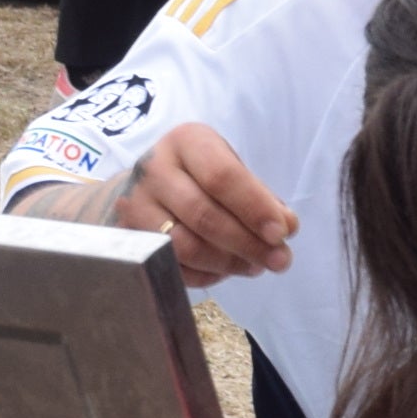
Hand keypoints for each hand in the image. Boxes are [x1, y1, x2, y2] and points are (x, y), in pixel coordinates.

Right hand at [128, 124, 298, 281]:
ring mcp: (135, 206)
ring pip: (185, 247)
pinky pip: (172, 267)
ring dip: (228, 263)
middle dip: (247, 243)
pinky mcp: (129, 239)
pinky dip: (206, 275)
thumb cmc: (196, 174)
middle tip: (278, 260)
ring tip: (255, 266)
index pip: (222, 177)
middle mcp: (154, 169)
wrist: (139, 187)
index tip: (281, 233)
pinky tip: (226, 271)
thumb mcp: (227, 168)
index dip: (254, 208)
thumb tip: (288, 227)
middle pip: (203, 215)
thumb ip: (259, 196)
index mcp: (186, 142)